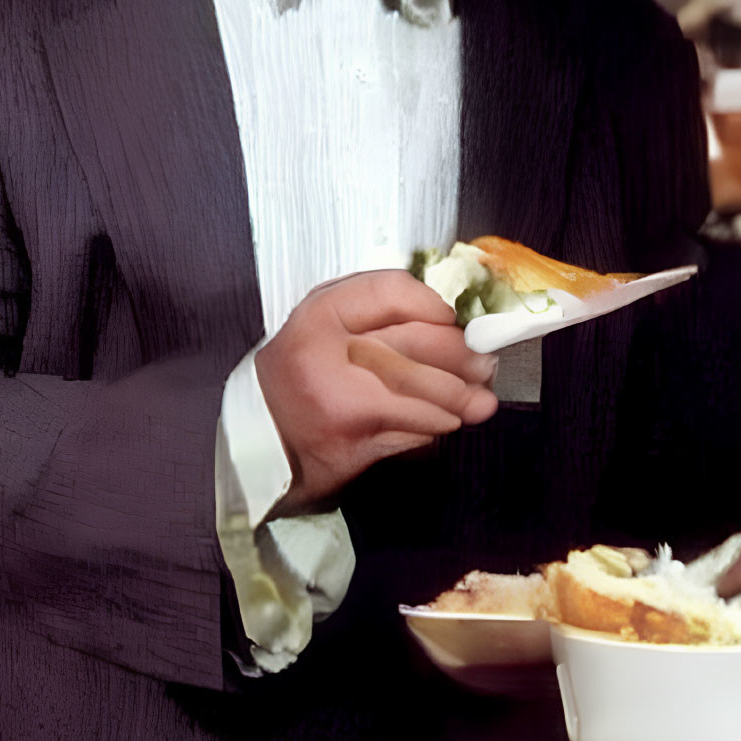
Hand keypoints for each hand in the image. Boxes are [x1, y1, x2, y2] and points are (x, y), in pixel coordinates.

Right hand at [255, 270, 498, 509]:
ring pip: (423, 393)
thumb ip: (377, 311)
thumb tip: (450, 319)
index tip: (452, 317)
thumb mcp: (325, 324)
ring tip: (480, 398)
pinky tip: (447, 422)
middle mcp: (327, 355)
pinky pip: (413, 432)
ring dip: (462, 398)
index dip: (431, 304)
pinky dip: (436, 426)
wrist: (256, 440)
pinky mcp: (352, 447)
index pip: (390, 293)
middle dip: (461, 355)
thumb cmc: (298, 374)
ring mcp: (340, 403)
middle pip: (416, 343)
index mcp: (319, 316)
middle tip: (485, 362)